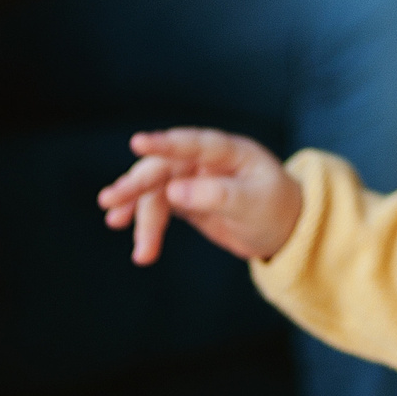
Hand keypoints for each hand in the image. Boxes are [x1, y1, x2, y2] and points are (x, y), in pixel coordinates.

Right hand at [95, 129, 303, 264]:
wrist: (285, 229)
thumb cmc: (276, 209)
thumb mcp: (253, 204)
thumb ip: (216, 195)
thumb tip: (173, 192)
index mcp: (228, 152)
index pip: (192, 143)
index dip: (165, 143)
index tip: (138, 143)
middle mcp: (205, 160)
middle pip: (163, 168)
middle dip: (136, 186)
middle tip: (110, 203)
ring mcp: (193, 178)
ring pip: (155, 191)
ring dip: (140, 216)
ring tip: (140, 252)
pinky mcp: (186, 198)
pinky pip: (158, 206)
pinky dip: (144, 221)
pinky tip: (134, 239)